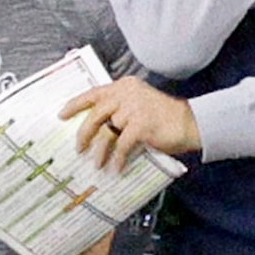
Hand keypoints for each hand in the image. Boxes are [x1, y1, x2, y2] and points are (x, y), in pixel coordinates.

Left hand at [64, 78, 198, 170]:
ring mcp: (134, 109)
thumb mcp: (140, 104)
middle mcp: (127, 94)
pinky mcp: (141, 125)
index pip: (93, 93)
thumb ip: (120, 108)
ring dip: (101, 151)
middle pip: (95, 114)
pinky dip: (117, 159)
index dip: (75, 105)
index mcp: (125, 86)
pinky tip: (116, 168)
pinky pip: (122, 145)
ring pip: (107, 132)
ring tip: (97, 163)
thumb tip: (96, 128)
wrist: (192, 123)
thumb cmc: (167, 117)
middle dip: (84, 134)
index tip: (62, 115)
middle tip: (79, 148)